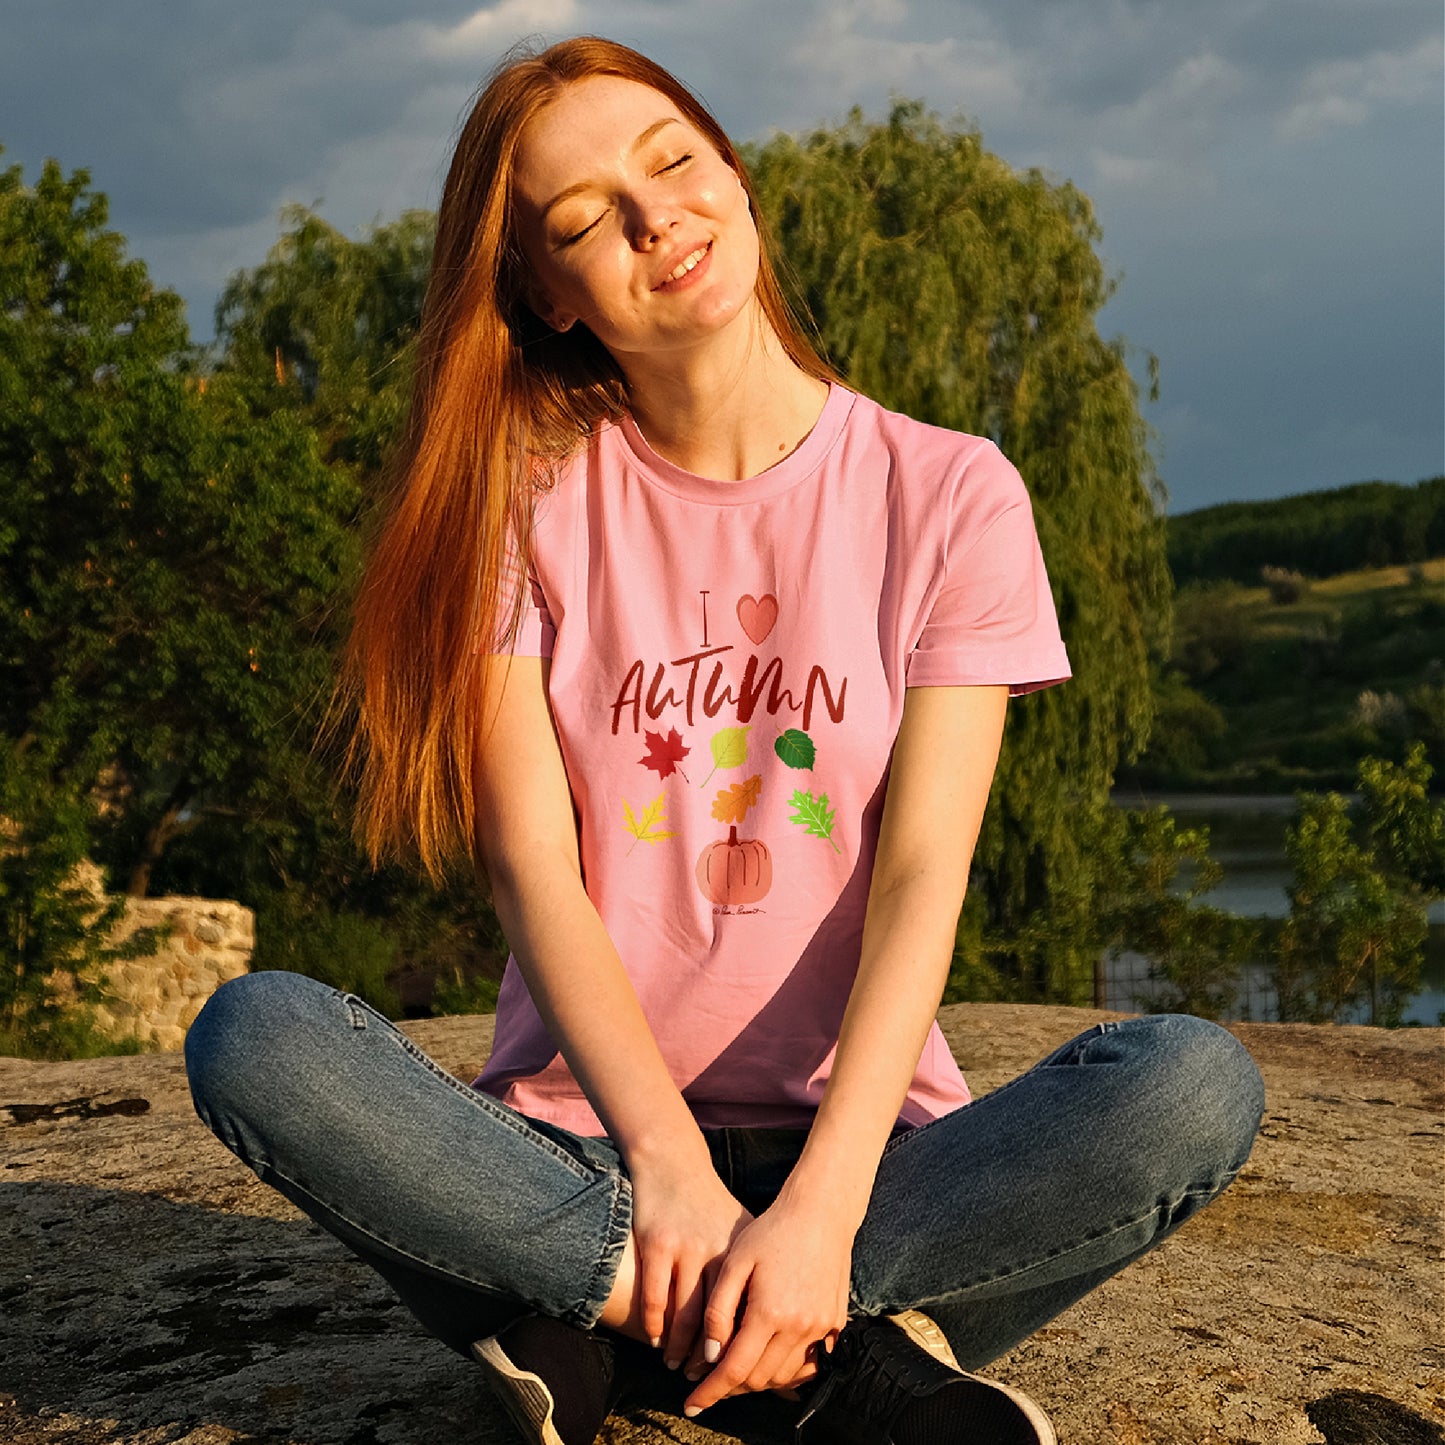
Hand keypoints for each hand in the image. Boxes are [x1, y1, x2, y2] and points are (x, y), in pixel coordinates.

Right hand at [626, 1151, 753, 1369]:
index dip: (740, 1348)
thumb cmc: (710, 1206)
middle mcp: (717, 1252)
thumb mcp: (741, 1233)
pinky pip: (655, 1298)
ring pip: (683, 1315)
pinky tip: (656, 1340)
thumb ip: (755, 1273)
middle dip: (710, 1358)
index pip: (744, 1314)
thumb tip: (773, 1321)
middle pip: (715, 1321)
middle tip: (703, 1381)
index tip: (736, 1374)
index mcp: (741, 1254)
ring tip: (678, 1366)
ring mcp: (685, 1248)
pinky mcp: (657, 1244)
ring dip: (680, 1348)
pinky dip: (655, 1326)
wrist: (674, 1164)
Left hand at [682, 1191, 854, 1414]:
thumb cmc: (771, 1231)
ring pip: (784, 1376)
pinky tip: (769, 1360)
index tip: (691, 1404)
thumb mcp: (735, 1262)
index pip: (734, 1369)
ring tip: (735, 1368)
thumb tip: (710, 1354)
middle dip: (730, 1387)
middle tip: (708, 1380)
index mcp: (769, 1312)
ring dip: (757, 1380)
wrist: (821, 1212)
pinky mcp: (836, 1324)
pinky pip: (809, 1364)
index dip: (710, 1391)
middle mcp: (799, 1327)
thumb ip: (719, 1310)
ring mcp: (821, 1328)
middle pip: (758, 1379)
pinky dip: (787, 1372)